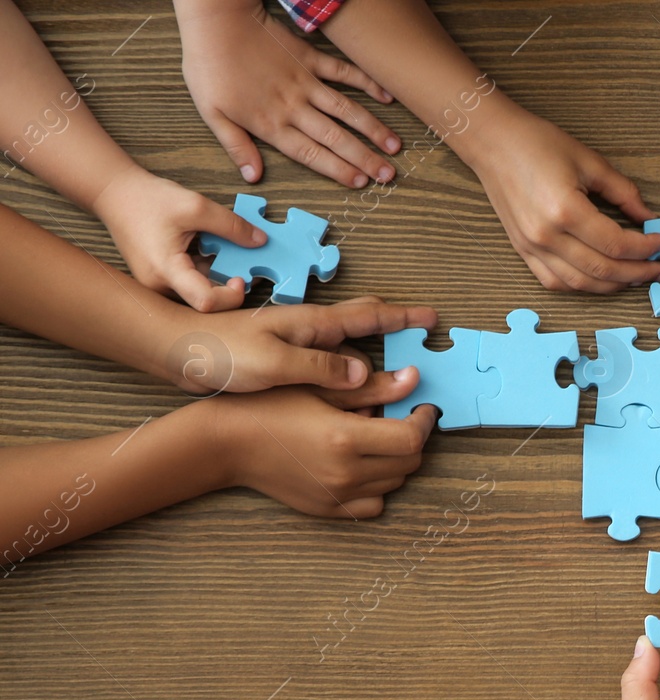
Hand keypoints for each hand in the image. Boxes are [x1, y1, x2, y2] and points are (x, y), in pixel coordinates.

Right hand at [93, 167, 261, 311]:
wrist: (115, 194)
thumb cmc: (148, 199)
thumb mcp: (196, 205)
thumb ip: (231, 225)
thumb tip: (260, 241)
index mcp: (165, 271)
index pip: (206, 303)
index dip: (230, 296)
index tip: (241, 278)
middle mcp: (158, 286)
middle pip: (204, 303)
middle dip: (228, 288)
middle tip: (243, 268)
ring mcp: (158, 285)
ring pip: (198, 294)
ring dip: (218, 279)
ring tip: (225, 255)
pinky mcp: (161, 280)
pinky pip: (190, 285)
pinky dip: (205, 272)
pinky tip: (209, 252)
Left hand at [160, 295, 435, 392]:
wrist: (177, 350)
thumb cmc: (222, 353)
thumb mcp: (275, 363)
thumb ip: (322, 368)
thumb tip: (367, 376)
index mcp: (311, 324)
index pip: (369, 315)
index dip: (403, 317)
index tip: (433, 318)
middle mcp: (307, 327)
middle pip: (361, 318)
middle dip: (394, 322)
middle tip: (420, 330)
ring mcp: (294, 338)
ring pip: (346, 337)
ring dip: (374, 343)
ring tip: (396, 356)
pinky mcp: (281, 354)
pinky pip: (329, 355)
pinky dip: (350, 361)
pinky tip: (349, 375)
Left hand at [175, 0, 399, 187]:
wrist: (218, 20)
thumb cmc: (209, 65)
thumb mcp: (211, 112)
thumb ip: (236, 146)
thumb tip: (252, 176)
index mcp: (271, 123)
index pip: (311, 154)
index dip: (338, 170)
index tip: (361, 183)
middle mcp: (294, 106)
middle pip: (335, 138)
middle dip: (365, 158)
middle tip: (389, 175)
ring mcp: (306, 81)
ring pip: (346, 110)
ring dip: (373, 129)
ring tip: (395, 147)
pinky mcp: (310, 58)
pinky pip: (344, 72)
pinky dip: (367, 83)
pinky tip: (387, 97)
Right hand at [206, 364, 435, 517]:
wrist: (227, 444)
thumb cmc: (269, 407)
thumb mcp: (320, 388)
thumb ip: (372, 388)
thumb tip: (413, 379)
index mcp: (345, 438)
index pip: (412, 439)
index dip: (425, 421)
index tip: (423, 408)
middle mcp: (346, 473)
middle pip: (409, 463)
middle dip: (413, 439)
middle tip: (399, 419)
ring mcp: (338, 496)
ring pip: (394, 483)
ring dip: (395, 460)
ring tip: (372, 438)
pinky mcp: (329, 509)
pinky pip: (373, 504)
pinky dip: (377, 486)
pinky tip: (361, 465)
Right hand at [468, 106, 659, 292]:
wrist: (494, 142)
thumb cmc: (537, 144)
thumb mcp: (589, 161)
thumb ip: (623, 192)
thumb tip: (649, 217)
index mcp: (565, 210)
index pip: (616, 244)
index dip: (645, 248)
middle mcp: (546, 235)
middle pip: (603, 270)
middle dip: (638, 273)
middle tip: (659, 269)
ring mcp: (532, 247)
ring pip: (582, 284)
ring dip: (614, 284)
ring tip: (637, 277)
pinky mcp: (523, 251)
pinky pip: (556, 282)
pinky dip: (584, 286)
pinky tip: (602, 279)